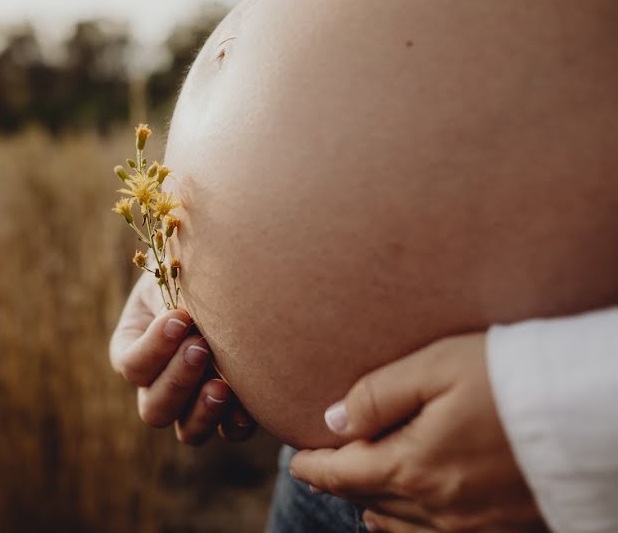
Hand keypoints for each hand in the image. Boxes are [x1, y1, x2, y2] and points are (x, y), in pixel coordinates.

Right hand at [109, 274, 255, 444]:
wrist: (239, 275)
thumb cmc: (198, 266)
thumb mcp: (178, 269)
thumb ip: (172, 284)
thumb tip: (182, 305)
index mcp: (135, 346)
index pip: (132, 365)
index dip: (153, 347)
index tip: (180, 318)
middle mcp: (159, 383)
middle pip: (153, 409)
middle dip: (177, 380)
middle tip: (201, 347)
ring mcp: (194, 401)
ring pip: (187, 432)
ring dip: (202, 412)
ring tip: (222, 386)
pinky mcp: (231, 407)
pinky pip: (230, 431)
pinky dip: (237, 422)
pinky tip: (249, 405)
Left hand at [290, 334, 545, 531]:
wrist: (594, 414)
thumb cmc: (511, 378)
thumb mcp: (436, 367)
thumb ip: (377, 395)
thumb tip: (332, 420)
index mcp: (413, 467)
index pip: (342, 475)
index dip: (313, 468)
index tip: (296, 461)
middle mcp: (438, 508)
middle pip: (367, 500)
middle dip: (338, 483)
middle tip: (320, 468)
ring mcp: (472, 525)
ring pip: (398, 527)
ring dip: (370, 506)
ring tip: (354, 488)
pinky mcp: (502, 529)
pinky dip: (408, 527)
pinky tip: (403, 515)